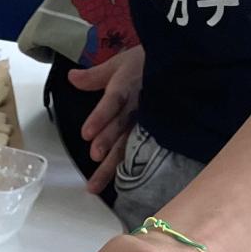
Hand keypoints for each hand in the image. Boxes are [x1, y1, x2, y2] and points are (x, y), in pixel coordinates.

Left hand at [68, 45, 143, 194]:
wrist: (179, 66)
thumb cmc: (146, 65)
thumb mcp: (120, 64)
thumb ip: (94, 76)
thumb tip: (72, 78)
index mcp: (127, 87)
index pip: (114, 101)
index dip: (101, 116)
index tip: (86, 133)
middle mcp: (137, 106)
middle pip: (121, 126)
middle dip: (108, 141)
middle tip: (95, 155)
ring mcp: (147, 122)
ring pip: (128, 145)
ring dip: (112, 165)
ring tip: (96, 183)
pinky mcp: (155, 133)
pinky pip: (142, 153)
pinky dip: (130, 170)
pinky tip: (119, 187)